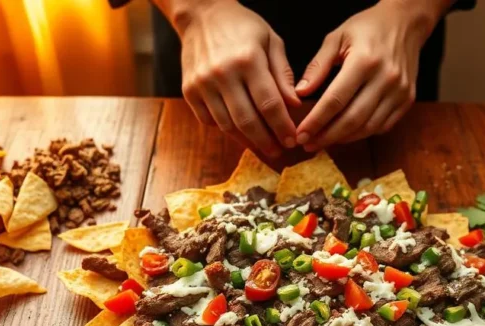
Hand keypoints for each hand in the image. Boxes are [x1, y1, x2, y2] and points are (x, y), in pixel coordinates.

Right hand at [173, 0, 299, 156]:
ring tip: (262, 146)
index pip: (269, 104)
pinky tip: (239, 131)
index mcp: (248, 60)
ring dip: (247, 140)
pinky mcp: (189, 91)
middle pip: (247, 120)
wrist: (201, 15)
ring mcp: (202, 84)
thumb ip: (283, 74)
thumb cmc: (242, 26)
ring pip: (227, 125)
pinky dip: (225, 129)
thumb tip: (295, 105)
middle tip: (279, 151)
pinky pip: (209, 120)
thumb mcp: (271, 41)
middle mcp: (223, 74)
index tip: (292, 139)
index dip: (282, 127)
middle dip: (266, 141)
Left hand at [294, 0, 447, 150]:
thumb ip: (317, 66)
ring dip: (343, 139)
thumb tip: (299, 94)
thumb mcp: (336, 38)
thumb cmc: (367, 28)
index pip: (335, 100)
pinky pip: (383, 126)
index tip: (300, 134)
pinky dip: (362, 134)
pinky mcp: (408, 100)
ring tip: (323, 141)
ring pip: (368, 127)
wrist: (406, 23)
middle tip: (308, 144)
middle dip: (327, 136)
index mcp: (364, 61)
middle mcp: (386, 79)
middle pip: (352, 119)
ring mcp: (400, 92)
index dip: (316, 121)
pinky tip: (346, 134)